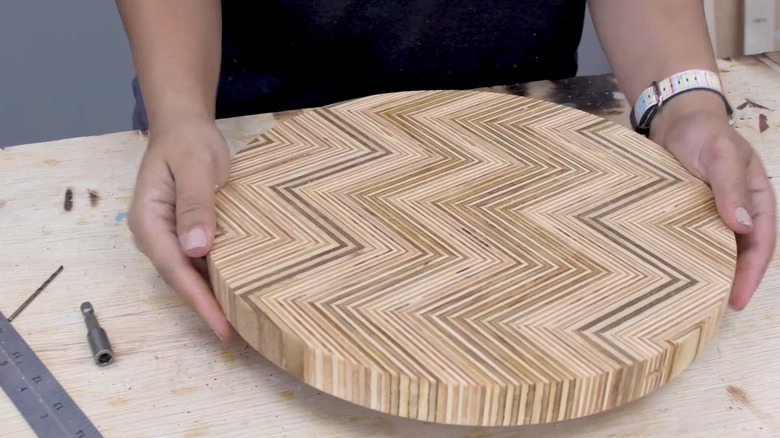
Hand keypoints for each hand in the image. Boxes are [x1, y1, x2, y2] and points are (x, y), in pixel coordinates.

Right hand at [128, 117, 233, 339]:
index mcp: (149, 222)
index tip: (223, 325)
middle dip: (207, 308)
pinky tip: (237, 290)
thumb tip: (195, 248)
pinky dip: (217, 277)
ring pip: (191, 274)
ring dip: (213, 296)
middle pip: (181, 279)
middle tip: (239, 333)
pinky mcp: (184, 233)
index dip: (200, 300)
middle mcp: (155, 235)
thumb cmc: (188, 142)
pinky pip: (200, 261)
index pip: (175, 270)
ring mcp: (169, 236)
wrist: (184, 126)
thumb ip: (195, 205)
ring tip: (242, 321)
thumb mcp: (195, 168)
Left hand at [651, 91, 776, 308]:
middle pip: (739, 253)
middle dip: (732, 281)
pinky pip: (689, 239)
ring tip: (694, 299)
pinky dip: (686, 256)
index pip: (761, 244)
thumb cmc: (703, 133)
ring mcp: (711, 213)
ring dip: (709, 272)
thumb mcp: (720, 155)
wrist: (674, 118)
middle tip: (714, 308)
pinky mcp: (686, 212)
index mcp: (756, 200)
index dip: (752, 274)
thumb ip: (729, 187)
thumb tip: (742, 226)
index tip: (739, 300)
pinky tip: (673, 272)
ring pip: (714, 249)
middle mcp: (736, 211)